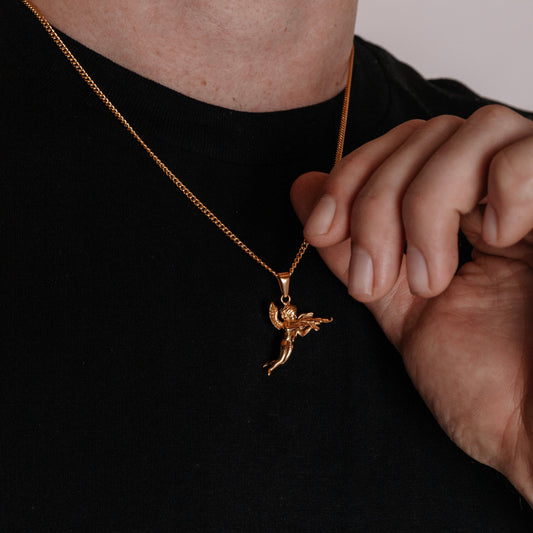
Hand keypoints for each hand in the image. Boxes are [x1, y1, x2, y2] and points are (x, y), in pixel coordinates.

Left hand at [290, 105, 532, 503]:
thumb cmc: (483, 384)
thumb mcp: (397, 306)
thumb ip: (352, 245)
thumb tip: (302, 187)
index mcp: (460, 215)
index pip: (400, 147)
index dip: (351, 174)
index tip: (321, 229)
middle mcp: (500, 195)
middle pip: (427, 135)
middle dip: (377, 200)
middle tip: (374, 277)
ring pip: (472, 131)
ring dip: (426, 203)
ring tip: (431, 280)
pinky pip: (529, 153)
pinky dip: (501, 188)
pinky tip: (495, 242)